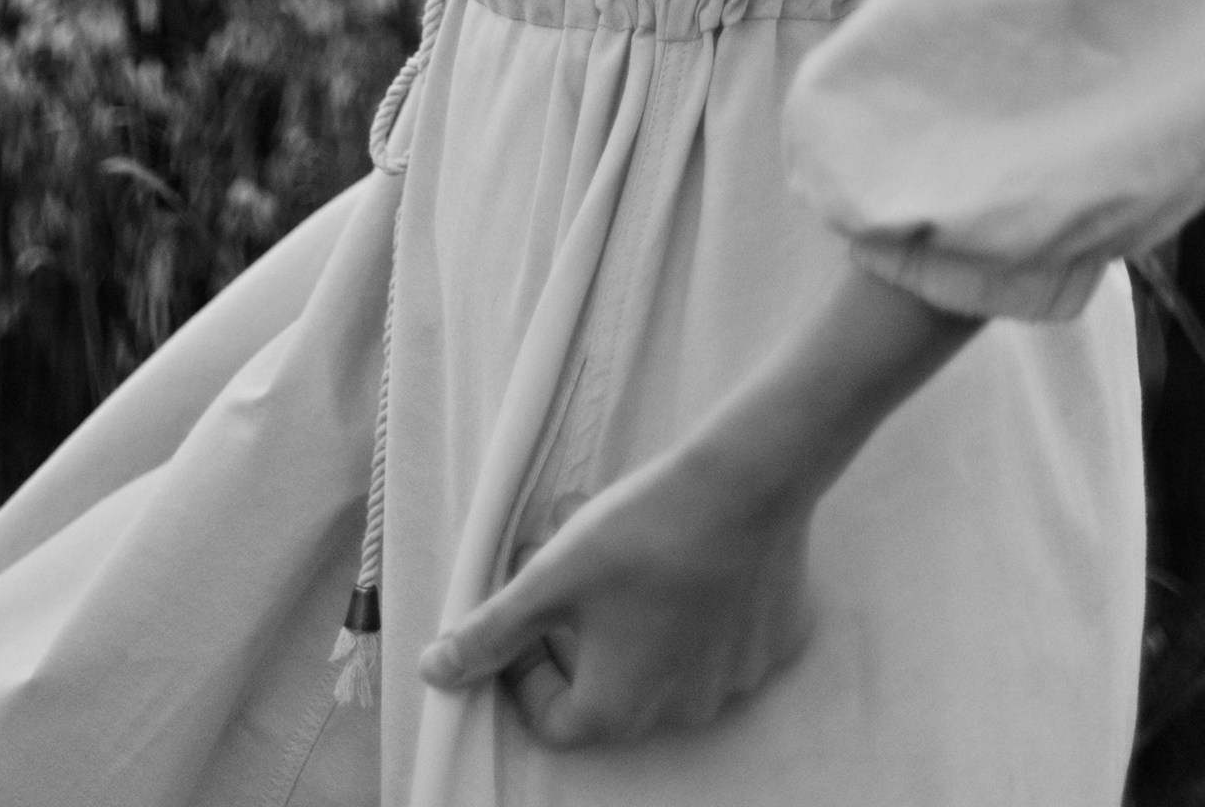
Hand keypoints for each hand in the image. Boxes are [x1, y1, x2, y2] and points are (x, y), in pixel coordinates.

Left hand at [416, 447, 815, 748]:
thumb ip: (491, 631)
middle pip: (605, 685)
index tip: (517, 619)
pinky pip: (716, 636)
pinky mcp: (770, 643)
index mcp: (620, 709)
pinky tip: (676, 552)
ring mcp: (733, 681)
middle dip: (569, 628)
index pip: (552, 718)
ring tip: (607, 541)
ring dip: (624, 611)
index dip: (521, 671)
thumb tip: (434, 673)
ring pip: (661, 656)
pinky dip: (687, 605)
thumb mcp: (551, 578)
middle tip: (556, 563)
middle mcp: (680, 712)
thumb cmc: (640, 534)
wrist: (747, 485)